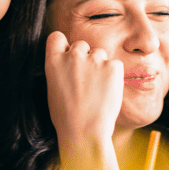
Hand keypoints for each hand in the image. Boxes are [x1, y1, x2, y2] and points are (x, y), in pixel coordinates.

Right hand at [45, 31, 123, 169]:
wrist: (85, 132)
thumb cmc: (66, 117)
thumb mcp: (53, 89)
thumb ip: (60, 70)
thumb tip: (68, 64)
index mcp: (54, 61)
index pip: (56, 37)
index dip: (63, 46)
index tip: (68, 55)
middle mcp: (73, 55)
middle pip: (81, 45)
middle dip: (84, 57)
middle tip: (86, 80)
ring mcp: (94, 59)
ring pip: (100, 54)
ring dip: (100, 66)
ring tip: (97, 90)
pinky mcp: (113, 66)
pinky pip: (115, 65)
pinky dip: (113, 76)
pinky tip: (107, 92)